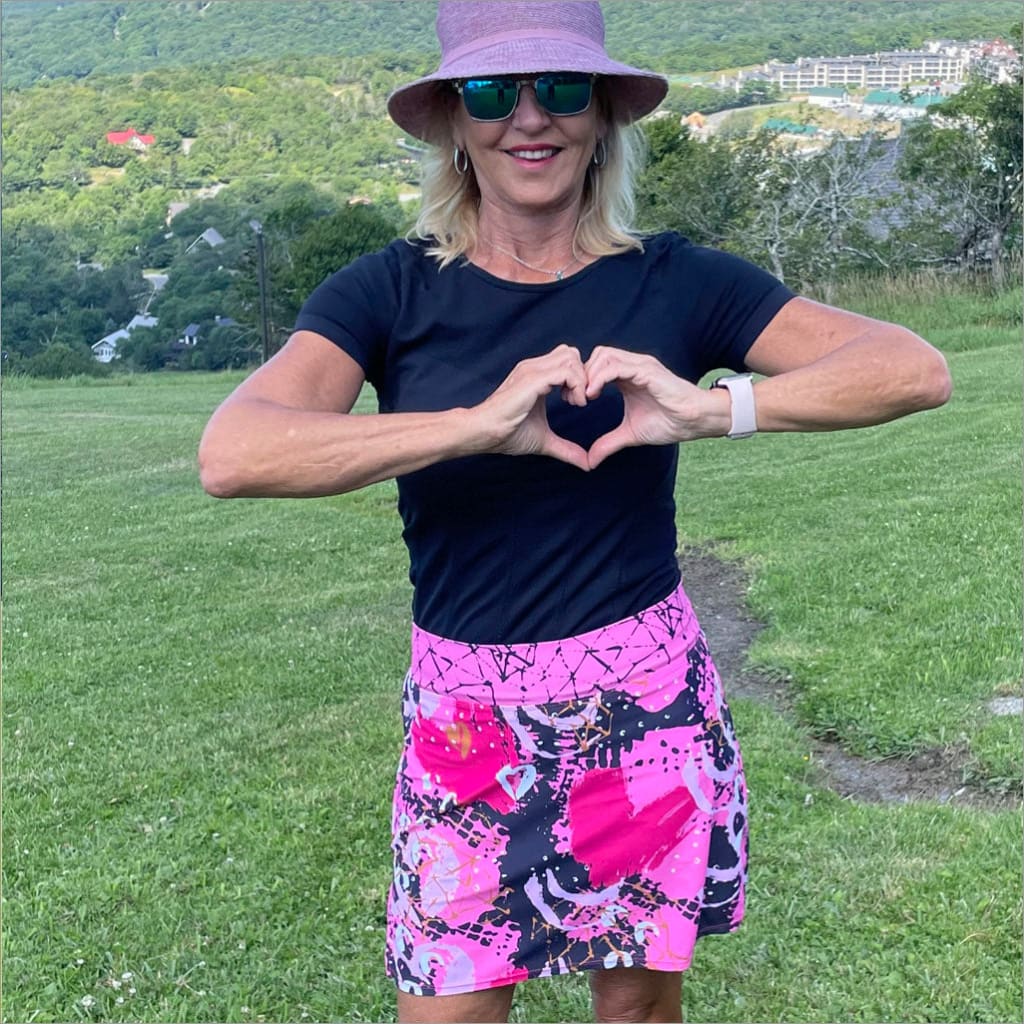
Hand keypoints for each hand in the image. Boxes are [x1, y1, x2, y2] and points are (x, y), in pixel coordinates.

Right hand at [471, 344, 590, 470]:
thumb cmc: (507, 434)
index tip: (579, 402)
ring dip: (582, 380)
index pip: (567, 360)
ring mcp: (533, 370)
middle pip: (571, 353)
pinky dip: (578, 385)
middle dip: (583, 375)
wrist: (484, 433)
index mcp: (536, 376)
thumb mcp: (544, 440)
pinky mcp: (533, 379)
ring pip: (571, 357)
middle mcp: (534, 368)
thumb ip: (566, 449)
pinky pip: (566, 371)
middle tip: (579, 400)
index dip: (580, 378)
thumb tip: (587, 464)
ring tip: (576, 402)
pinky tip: (574, 403)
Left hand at [584, 347, 729, 468]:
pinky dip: (599, 377)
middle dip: (581, 374)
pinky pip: (616, 366)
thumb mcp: (630, 434)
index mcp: (627, 377)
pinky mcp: (646, 371)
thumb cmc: (669, 423)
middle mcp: (632, 366)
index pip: (596, 365)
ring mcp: (640, 366)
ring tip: (584, 398)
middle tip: (575, 399)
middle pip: (596, 355)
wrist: (695, 421)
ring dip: (588, 375)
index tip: (574, 401)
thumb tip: (590, 461)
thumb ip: (608, 443)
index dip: (581, 380)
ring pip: (603, 355)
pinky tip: (593, 395)